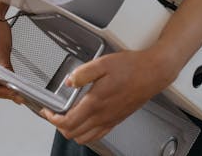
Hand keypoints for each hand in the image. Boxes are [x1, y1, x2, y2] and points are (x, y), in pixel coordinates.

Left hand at [40, 46, 176, 144]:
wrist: (153, 72)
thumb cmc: (132, 67)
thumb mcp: (104, 63)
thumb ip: (83, 73)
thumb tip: (69, 81)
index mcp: (95, 102)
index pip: (68, 122)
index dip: (53, 119)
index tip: (48, 111)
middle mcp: (102, 115)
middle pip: (73, 133)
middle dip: (60, 125)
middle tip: (55, 113)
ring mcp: (110, 120)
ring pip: (84, 137)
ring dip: (72, 131)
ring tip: (67, 118)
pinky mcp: (117, 119)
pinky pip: (97, 135)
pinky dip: (86, 133)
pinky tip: (86, 122)